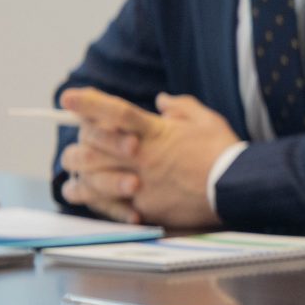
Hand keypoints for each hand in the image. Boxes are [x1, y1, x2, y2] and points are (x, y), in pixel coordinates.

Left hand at [57, 88, 239, 229]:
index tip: (67, 98)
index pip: (117, 112)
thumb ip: (180, 107)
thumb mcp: (206, 119)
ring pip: (93, 177)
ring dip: (80, 172)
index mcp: (156, 132)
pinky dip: (95, 200)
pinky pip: (108, 205)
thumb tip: (162, 100)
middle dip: (81, 141)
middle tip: (78, 140)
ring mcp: (141, 183)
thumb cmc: (223, 151)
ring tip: (76, 171)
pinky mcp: (144, 206)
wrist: (236, 188)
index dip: (90, 103)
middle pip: (94, 146)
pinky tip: (85, 195)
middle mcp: (142, 156)